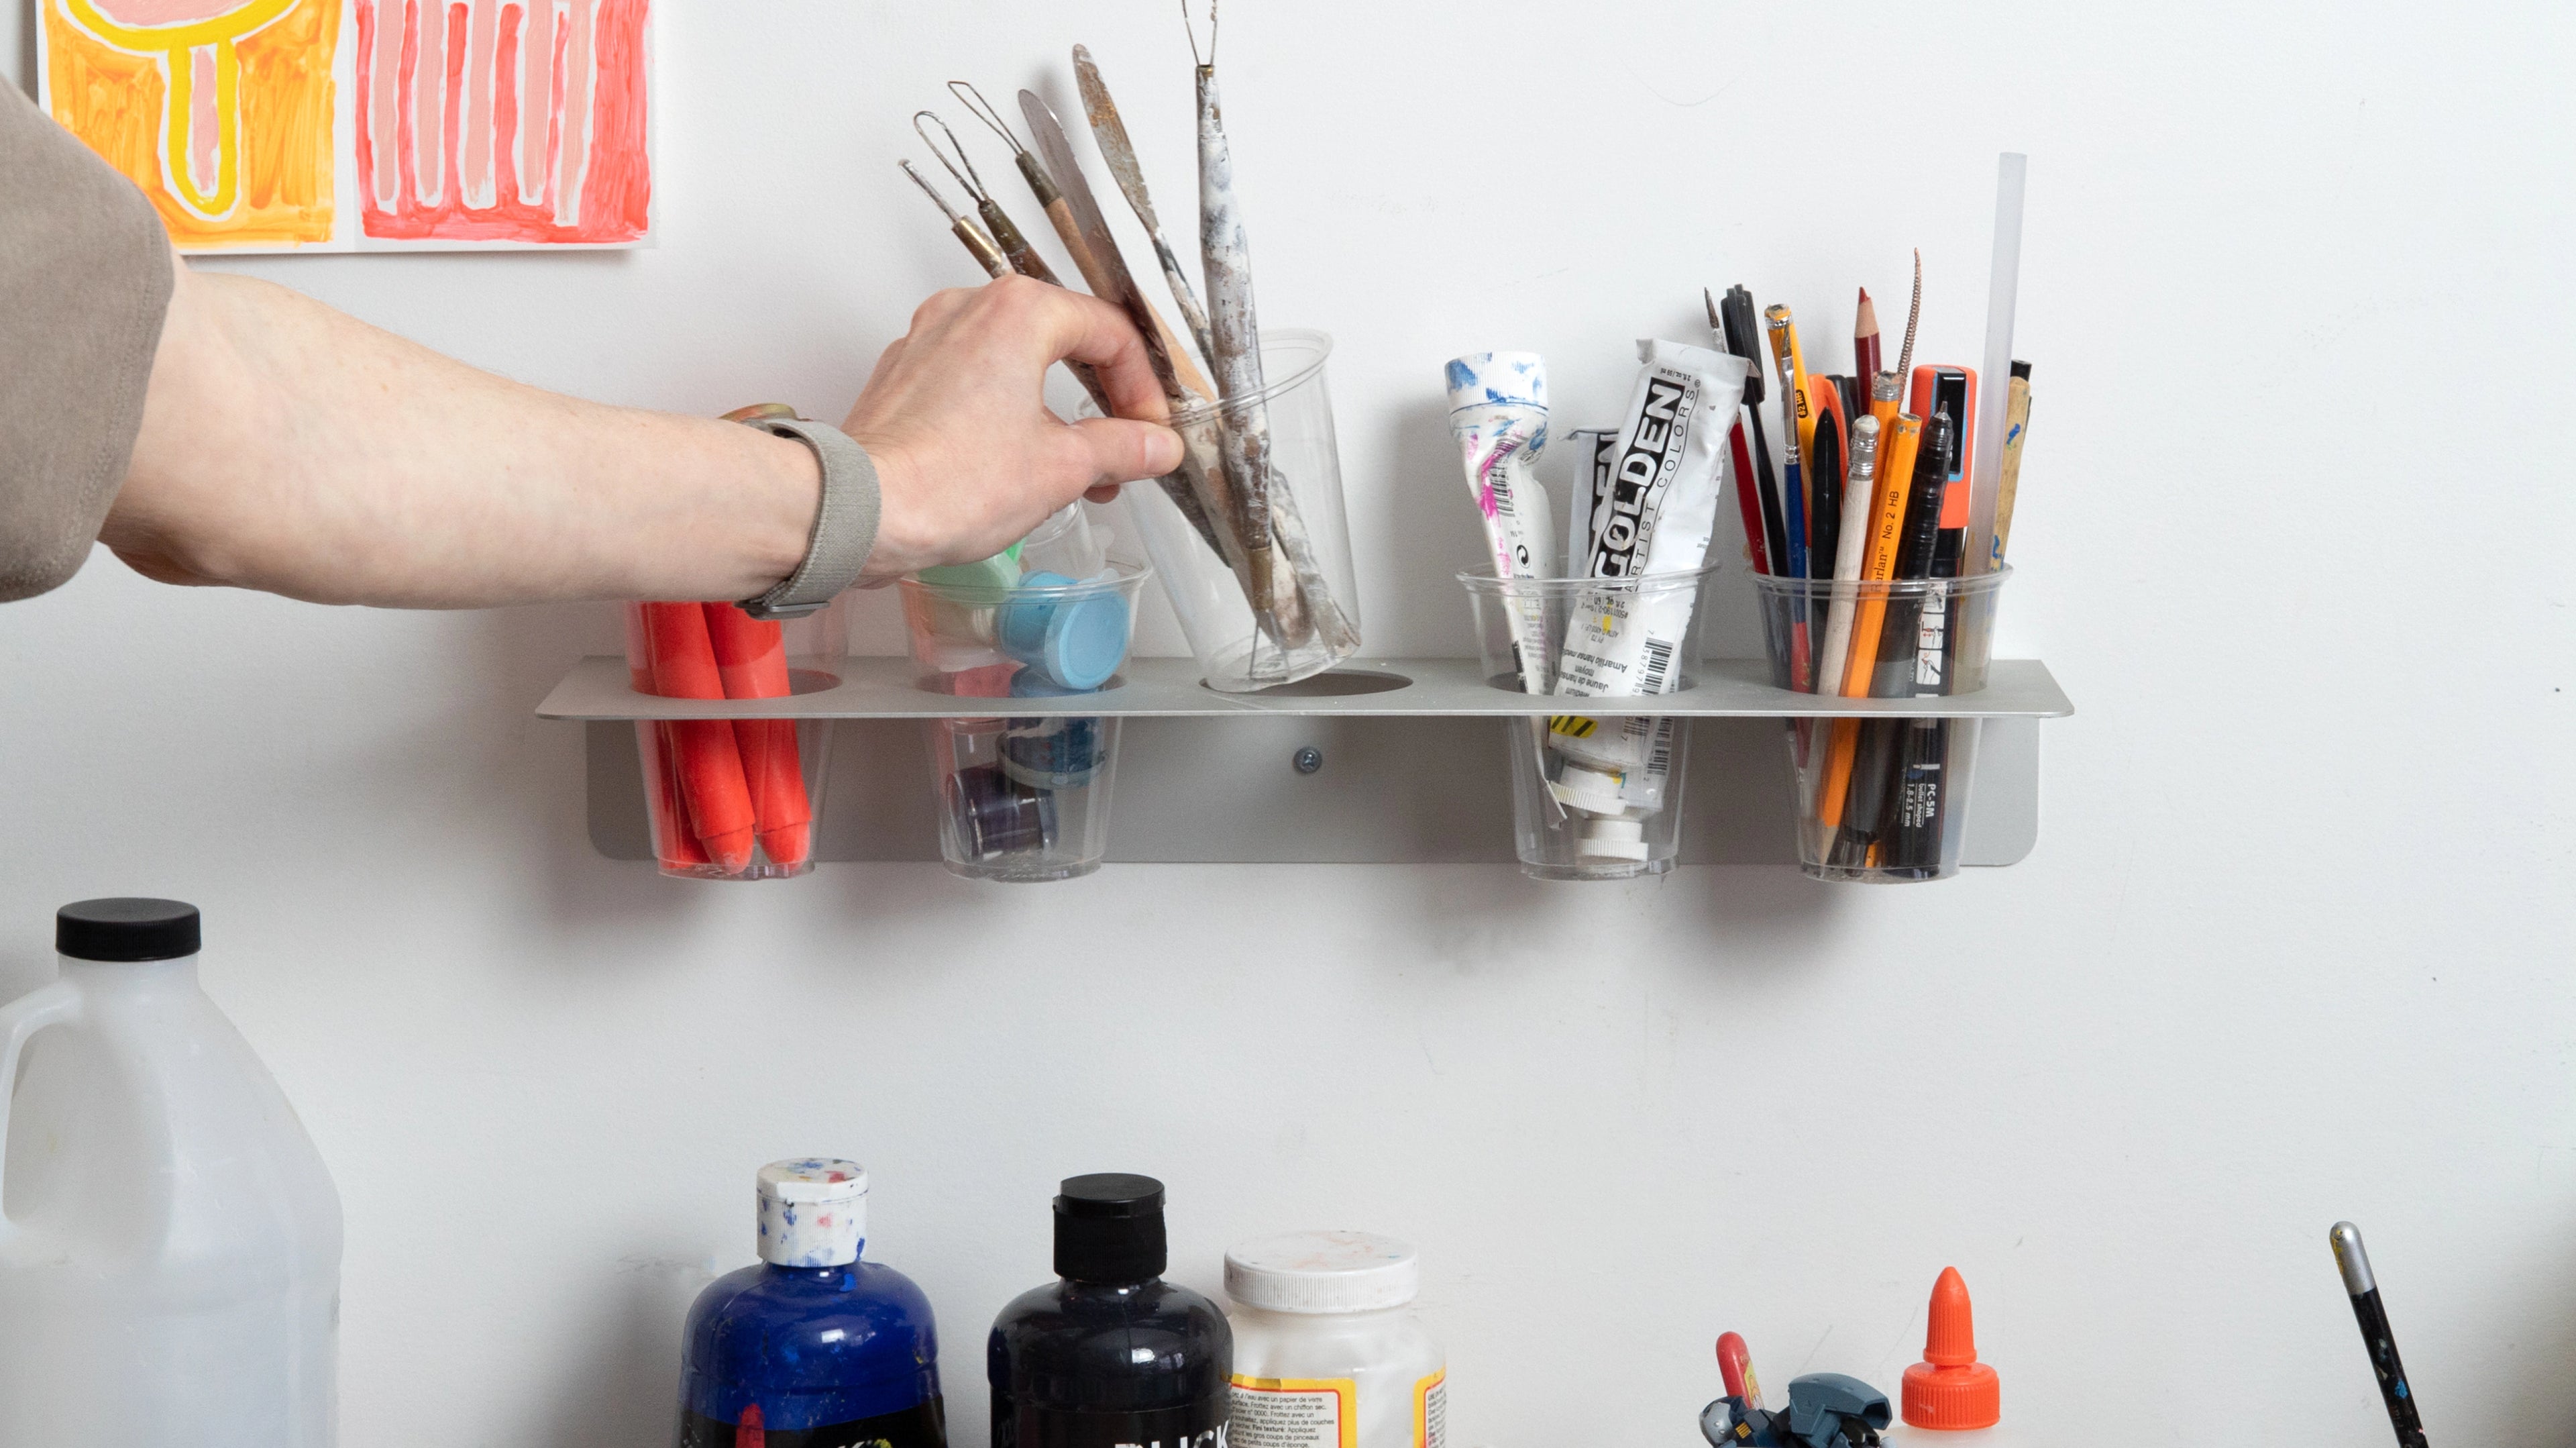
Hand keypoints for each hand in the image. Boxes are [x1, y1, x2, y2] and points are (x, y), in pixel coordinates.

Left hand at [843, 276, 1183, 576]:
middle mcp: (969, 309)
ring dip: (1055, 411)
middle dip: (1100, 399)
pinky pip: (973, 381)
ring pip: (1016, 361)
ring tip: (1076, 468)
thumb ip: (1122, 449)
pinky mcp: (903, 376)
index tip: (1150, 432)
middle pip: (1062, 340)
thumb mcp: (1064, 468)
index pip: (1109, 334)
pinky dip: (1007, 414)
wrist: (860, 510)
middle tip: (1122, 446)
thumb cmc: (949, 480)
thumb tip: (1156, 448)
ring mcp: (929, 339)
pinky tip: (1017, 464)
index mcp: (1019, 312)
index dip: (1143, 389)